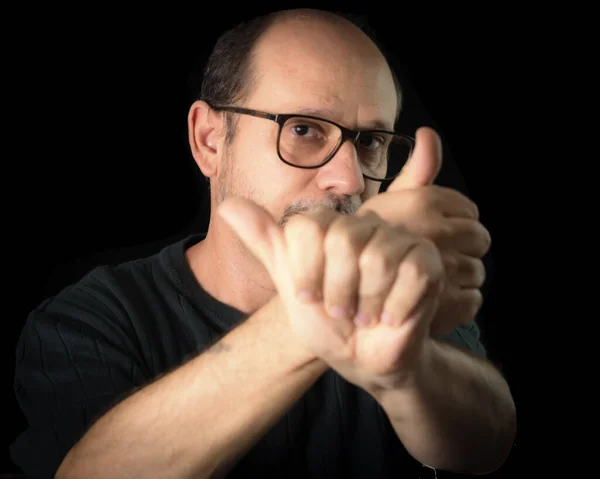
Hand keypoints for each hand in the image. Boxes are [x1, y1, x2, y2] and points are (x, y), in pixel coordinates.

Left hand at [217, 199, 444, 391]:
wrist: (362, 357)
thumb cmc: (326, 322)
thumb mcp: (291, 284)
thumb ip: (265, 243)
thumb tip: (229, 206)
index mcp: (331, 226)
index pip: (308, 227)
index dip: (305, 271)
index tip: (308, 296)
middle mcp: (365, 225)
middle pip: (343, 239)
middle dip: (336, 289)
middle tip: (340, 310)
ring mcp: (399, 241)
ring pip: (377, 257)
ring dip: (365, 302)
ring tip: (365, 316)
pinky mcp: (428, 263)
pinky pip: (412, 273)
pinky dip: (394, 307)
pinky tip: (390, 318)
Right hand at [358, 127, 490, 334]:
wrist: (342, 289)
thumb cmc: (365, 243)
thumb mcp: (389, 201)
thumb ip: (417, 170)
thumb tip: (429, 133)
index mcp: (424, 202)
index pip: (470, 211)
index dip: (457, 224)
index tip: (439, 236)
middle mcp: (436, 230)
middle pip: (480, 238)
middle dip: (465, 248)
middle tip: (441, 258)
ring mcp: (442, 267)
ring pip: (477, 271)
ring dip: (460, 278)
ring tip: (436, 283)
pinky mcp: (445, 302)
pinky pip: (473, 300)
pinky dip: (460, 304)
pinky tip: (436, 302)